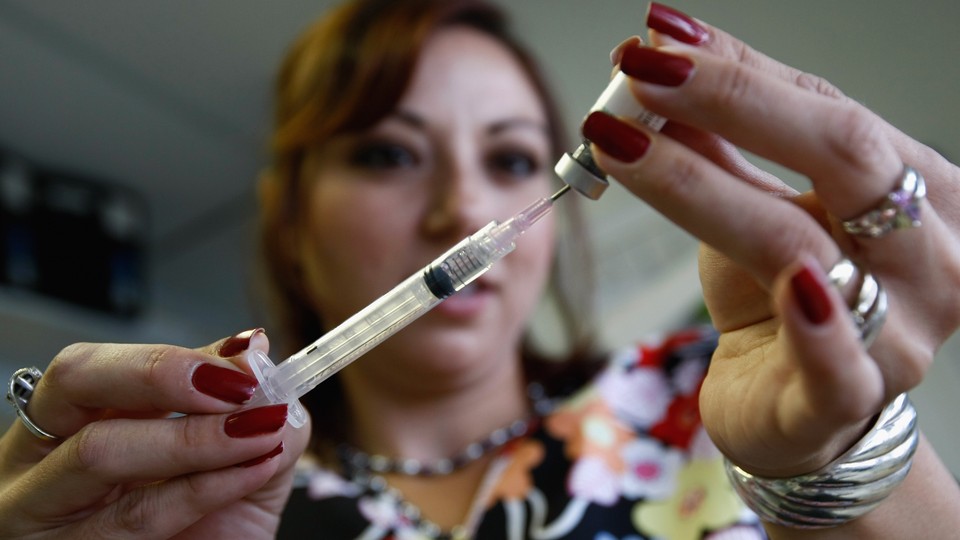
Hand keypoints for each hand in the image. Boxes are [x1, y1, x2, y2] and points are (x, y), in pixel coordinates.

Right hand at [0, 329, 310, 538]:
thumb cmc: (213, 529)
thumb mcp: (238, 459)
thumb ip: (246, 406)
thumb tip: (255, 353)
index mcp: (75, 424)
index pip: (96, 365)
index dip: (167, 358)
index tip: (243, 360)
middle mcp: (43, 462)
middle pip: (74, 385)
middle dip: (162, 376)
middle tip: (236, 388)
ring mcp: (46, 515)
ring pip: (100, 452)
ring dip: (198, 436)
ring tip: (263, 432)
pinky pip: (135, 516)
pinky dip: (205, 488)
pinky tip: (254, 470)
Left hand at [590, 4, 959, 476]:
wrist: (797, 413)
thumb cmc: (784, 302)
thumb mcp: (759, 209)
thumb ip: (722, 143)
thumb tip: (659, 57)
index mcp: (920, 194)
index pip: (831, 111)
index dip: (740, 73)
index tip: (657, 39)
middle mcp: (929, 258)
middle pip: (843, 158)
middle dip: (734, 103)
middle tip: (639, 72)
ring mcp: (899, 334)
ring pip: (800, 244)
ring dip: (701, 187)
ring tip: (620, 144)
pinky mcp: (845, 404)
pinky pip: (838, 369)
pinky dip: (815, 330)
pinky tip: (789, 287)